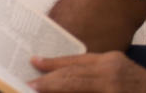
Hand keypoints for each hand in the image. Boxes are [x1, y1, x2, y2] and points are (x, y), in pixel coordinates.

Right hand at [30, 51, 145, 91]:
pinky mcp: (117, 57)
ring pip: (78, 59)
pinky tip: (61, 63)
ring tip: (36, 62)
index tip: (31, 87)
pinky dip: (72, 60)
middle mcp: (111, 67)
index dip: (49, 84)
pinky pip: (89, 57)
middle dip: (48, 74)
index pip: (71, 81)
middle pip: (71, 68)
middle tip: (28, 79)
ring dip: (56, 62)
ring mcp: (115, 59)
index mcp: (110, 84)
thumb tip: (59, 89)